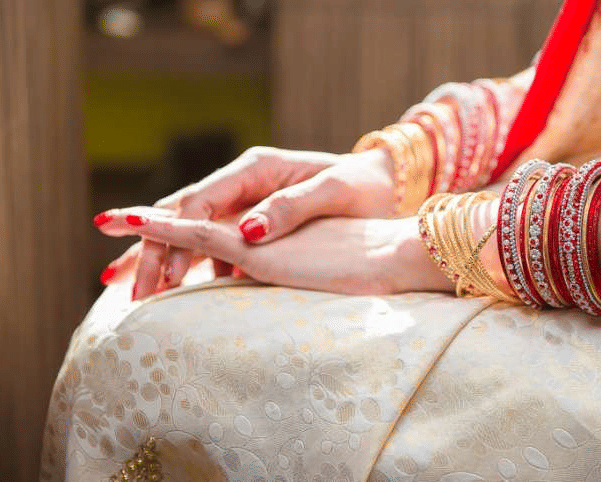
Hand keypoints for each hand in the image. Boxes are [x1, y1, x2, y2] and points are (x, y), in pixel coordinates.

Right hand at [95, 146, 395, 297]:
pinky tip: (182, 288)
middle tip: (129, 291)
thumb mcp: (332, 192)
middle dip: (153, 252)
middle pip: (185, 215)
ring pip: (194, 230)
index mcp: (256, 169)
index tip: (157, 271)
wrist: (386, 185)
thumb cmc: (364, 186)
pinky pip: (218, 241)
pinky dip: (196, 263)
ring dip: (165, 260)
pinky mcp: (259, 220)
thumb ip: (291, 208)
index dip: (172, 236)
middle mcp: (245, 182)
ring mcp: (249, 201)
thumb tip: (248, 232)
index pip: (199, 202)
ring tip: (138, 293)